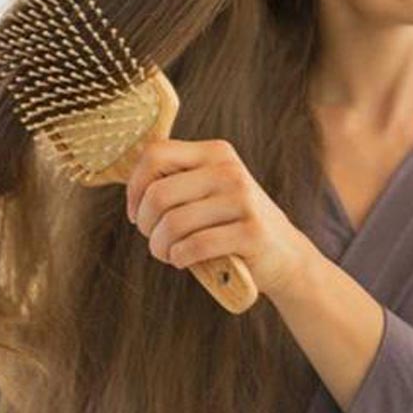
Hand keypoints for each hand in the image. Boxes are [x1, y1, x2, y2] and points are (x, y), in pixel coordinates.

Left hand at [125, 139, 316, 297]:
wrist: (284, 253)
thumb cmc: (231, 224)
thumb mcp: (209, 191)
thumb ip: (176, 181)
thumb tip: (128, 183)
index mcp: (215, 152)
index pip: (155, 154)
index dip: (134, 187)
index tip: (137, 212)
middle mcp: (229, 170)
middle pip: (159, 194)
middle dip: (146, 225)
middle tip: (154, 240)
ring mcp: (243, 199)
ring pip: (174, 223)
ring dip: (160, 247)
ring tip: (167, 254)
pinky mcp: (251, 232)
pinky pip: (195, 246)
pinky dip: (180, 258)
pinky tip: (184, 260)